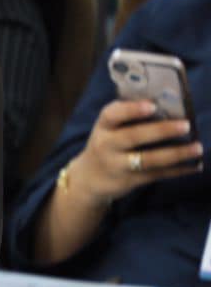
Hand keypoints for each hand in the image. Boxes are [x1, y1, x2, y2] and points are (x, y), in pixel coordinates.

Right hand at [70, 100, 202, 203]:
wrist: (89, 178)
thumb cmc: (109, 144)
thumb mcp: (109, 129)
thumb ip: (131, 119)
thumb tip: (171, 109)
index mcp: (103, 126)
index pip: (113, 114)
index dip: (132, 109)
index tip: (153, 106)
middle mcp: (106, 145)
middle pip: (133, 137)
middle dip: (160, 130)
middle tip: (185, 125)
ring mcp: (117, 165)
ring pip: (148, 159)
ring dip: (175, 154)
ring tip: (197, 148)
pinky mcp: (129, 181)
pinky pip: (156, 174)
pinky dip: (177, 170)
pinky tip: (194, 166)